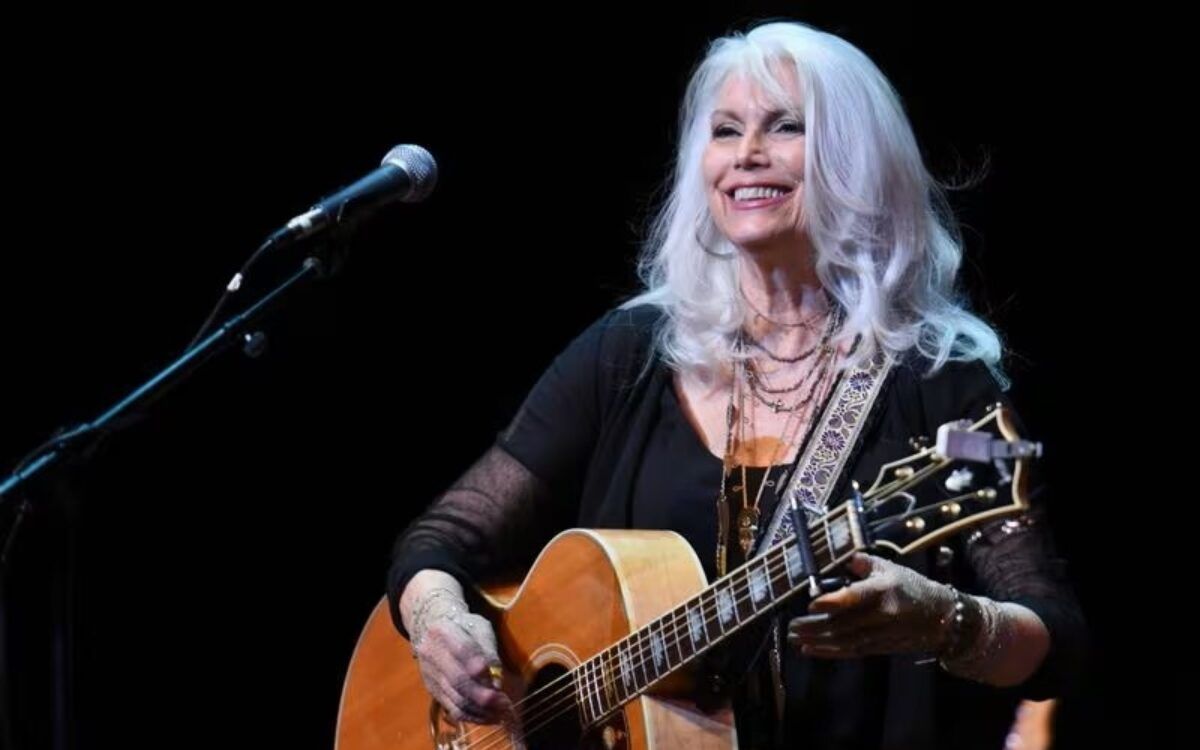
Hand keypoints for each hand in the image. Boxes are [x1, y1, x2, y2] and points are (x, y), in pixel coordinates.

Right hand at [409, 589, 511, 723]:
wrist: (432, 627)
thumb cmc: (463, 626)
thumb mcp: (479, 627)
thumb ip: (488, 650)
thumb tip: (497, 681)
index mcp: (444, 631)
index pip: (461, 650)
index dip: (478, 667)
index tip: (497, 682)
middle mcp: (431, 653)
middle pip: (457, 680)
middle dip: (484, 696)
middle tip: (505, 704)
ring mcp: (430, 674)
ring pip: (455, 699)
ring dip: (481, 711)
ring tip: (502, 714)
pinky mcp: (432, 690)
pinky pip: (452, 709)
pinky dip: (473, 716)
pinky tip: (489, 717)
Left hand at [787, 553, 953, 658]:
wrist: (941, 617)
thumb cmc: (911, 586)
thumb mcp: (888, 567)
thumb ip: (860, 562)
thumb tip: (837, 556)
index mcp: (884, 590)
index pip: (855, 598)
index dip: (832, 602)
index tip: (811, 604)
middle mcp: (882, 615)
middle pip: (844, 624)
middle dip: (814, 627)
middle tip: (792, 625)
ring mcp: (880, 634)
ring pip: (844, 641)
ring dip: (816, 641)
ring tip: (794, 638)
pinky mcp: (879, 647)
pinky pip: (850, 651)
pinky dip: (828, 652)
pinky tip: (810, 650)